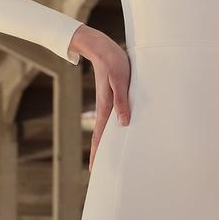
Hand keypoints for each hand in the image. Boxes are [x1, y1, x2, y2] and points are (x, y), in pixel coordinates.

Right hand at [69, 25, 131, 170]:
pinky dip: (110, 131)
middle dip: (99, 154)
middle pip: (100, 137)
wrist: (101, 47)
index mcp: (106, 107)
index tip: (95, 170)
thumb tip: (123, 124)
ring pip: (105, 129)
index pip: (100, 136)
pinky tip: (117, 133)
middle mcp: (105, 108)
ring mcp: (107, 104)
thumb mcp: (120, 80)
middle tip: (99, 172)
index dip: (97, 153)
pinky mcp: (112, 98)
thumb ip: (122, 101)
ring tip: (106, 157)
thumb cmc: (113, 62)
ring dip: (104, 144)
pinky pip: (110, 119)